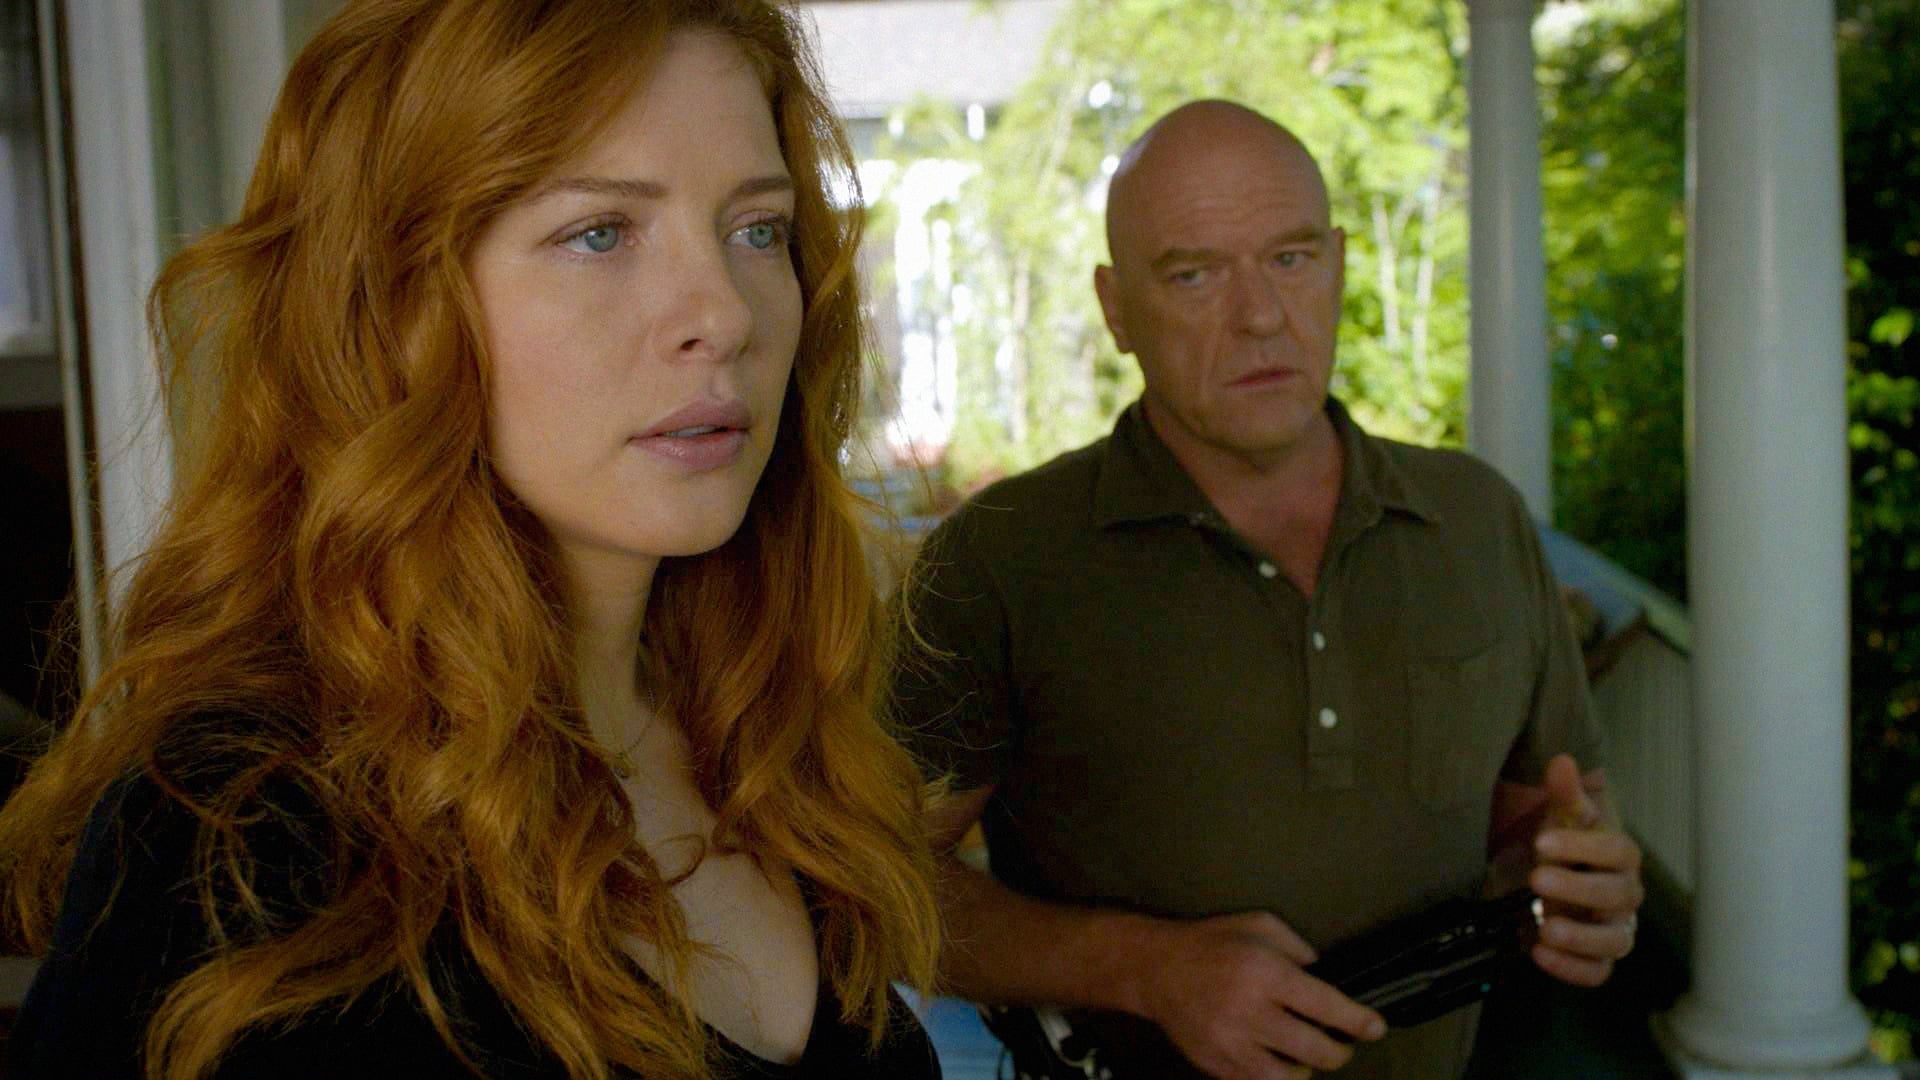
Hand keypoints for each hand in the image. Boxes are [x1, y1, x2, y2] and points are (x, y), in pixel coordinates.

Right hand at [1134, 911, 1385, 1079]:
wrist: (1155, 969)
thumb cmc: (1212, 942)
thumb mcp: (1259, 925)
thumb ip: (1298, 948)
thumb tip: (1325, 977)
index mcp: (1264, 973)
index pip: (1325, 1005)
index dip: (1357, 1020)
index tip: (1376, 1027)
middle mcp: (1250, 1012)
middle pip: (1314, 1049)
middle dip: (1340, 1051)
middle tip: (1343, 1044)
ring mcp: (1231, 1044)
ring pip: (1290, 1078)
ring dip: (1309, 1069)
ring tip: (1309, 1054)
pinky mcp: (1216, 1065)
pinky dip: (1277, 1077)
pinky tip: (1279, 1062)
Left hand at [1528, 754, 1643, 986]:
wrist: (1562, 879)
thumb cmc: (1568, 845)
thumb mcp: (1563, 817)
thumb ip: (1565, 794)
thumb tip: (1562, 761)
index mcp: (1621, 857)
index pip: (1617, 851)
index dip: (1583, 847)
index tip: (1542, 841)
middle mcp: (1626, 895)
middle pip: (1616, 896)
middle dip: (1578, 889)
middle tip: (1537, 878)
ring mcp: (1615, 929)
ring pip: (1615, 942)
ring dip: (1582, 938)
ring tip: (1545, 928)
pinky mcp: (1599, 958)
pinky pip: (1598, 972)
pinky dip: (1573, 969)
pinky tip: (1539, 954)